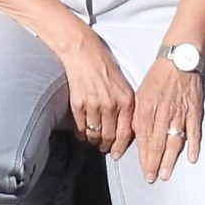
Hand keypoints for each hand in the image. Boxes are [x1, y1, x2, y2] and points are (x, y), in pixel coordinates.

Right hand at [57, 28, 134, 157]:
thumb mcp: (123, 84)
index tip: (116, 153)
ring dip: (92, 140)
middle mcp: (111, 105)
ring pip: (94, 134)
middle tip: (103, 148)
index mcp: (126, 100)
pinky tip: (81, 132)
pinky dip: (80, 133)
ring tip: (92, 140)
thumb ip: (126, 105)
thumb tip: (126, 127)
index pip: (125, 133)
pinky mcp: (78, 104)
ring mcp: (94, 105)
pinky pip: (80, 127)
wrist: (82, 51)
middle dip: (106, 146)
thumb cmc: (103, 65)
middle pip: (109, 136)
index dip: (120, 146)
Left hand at [132, 58, 204, 183]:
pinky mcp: (194, 110)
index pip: (144, 138)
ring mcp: (180, 112)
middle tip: (152, 178)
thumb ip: (139, 115)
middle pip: (157, 143)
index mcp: (147, 108)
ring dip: (170, 159)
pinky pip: (194, 131)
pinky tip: (192, 158)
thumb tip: (136, 136)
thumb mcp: (141, 93)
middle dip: (154, 163)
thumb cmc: (158, 76)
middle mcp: (162, 112)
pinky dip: (194, 145)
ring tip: (167, 174)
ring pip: (174, 140)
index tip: (143, 170)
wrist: (179, 59)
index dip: (143, 156)